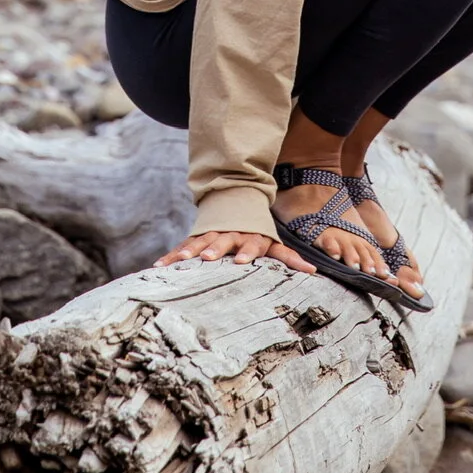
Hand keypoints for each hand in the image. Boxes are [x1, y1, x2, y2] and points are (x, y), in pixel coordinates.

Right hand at [156, 229, 315, 272]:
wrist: (233, 201)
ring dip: (191, 250)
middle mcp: (230, 236)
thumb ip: (289, 258)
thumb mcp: (272, 242)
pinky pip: (182, 248)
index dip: (247, 252)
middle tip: (209, 257)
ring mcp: (211, 235)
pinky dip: (171, 257)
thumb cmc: (256, 231)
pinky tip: (158, 267)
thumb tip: (314, 272)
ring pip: (200, 242)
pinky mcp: (195, 238)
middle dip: (216, 248)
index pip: (250, 244)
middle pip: (223, 241)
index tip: (241, 261)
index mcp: (250, 237)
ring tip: (182, 259)